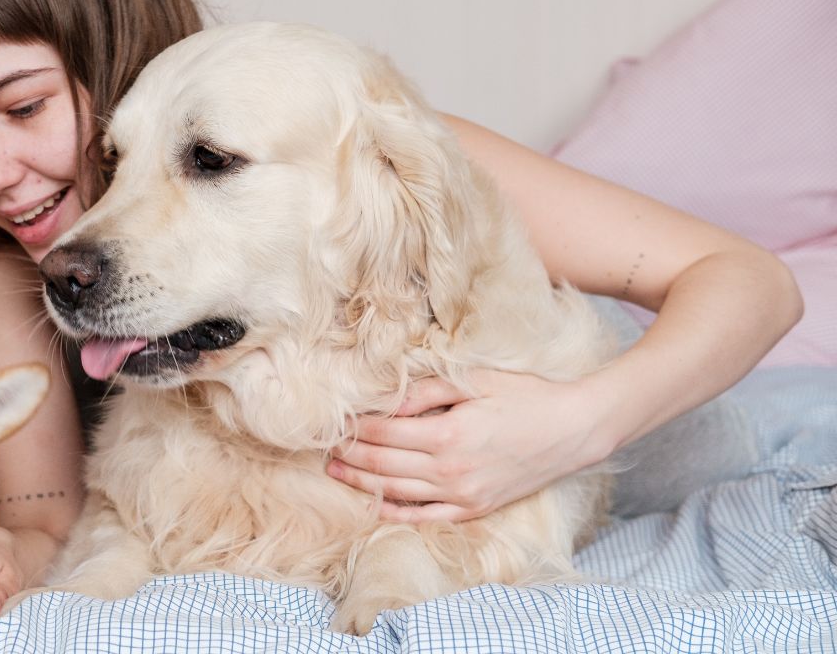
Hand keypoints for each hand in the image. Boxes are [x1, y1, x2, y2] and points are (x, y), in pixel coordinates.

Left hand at [325, 368, 613, 522]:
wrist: (574, 430)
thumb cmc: (526, 397)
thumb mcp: (476, 381)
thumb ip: (427, 392)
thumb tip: (387, 403)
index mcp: (448, 434)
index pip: (383, 433)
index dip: (354, 428)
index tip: (333, 421)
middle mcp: (450, 470)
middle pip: (382, 465)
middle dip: (348, 456)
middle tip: (323, 447)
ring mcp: (463, 494)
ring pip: (396, 492)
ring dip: (361, 483)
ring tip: (335, 473)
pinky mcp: (475, 508)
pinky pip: (425, 516)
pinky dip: (394, 511)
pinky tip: (373, 503)